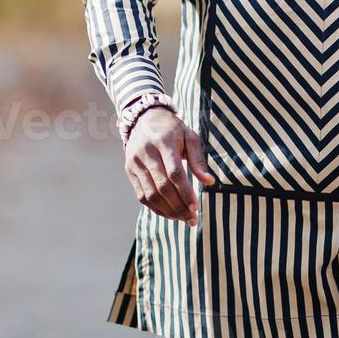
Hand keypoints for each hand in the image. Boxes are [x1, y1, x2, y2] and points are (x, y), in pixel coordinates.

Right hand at [123, 107, 215, 226]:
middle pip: (162, 186)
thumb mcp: (189, 137)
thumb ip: (198, 160)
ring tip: (182, 219)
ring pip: (150, 194)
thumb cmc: (172, 129)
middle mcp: (146, 152)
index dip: (185, 192)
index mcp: (163, 141)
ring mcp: (135, 162)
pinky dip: (155, 208)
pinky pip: (141, 194)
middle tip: (192, 219)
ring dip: (167, 211)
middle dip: (178, 206)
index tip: (196, 207)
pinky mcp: (129, 169)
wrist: (143, 118)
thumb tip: (210, 182)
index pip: (174, 173)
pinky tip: (168, 213)